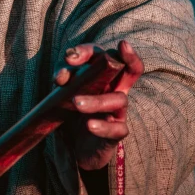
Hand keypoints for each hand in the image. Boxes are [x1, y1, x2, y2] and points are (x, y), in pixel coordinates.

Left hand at [54, 40, 143, 170]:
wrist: (74, 148)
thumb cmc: (71, 113)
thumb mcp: (63, 92)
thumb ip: (63, 80)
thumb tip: (62, 77)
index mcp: (101, 77)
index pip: (101, 56)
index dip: (87, 52)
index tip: (69, 58)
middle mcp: (114, 90)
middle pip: (132, 69)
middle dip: (130, 56)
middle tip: (122, 45)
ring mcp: (117, 111)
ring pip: (119, 99)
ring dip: (97, 100)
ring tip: (76, 103)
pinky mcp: (116, 133)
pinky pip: (116, 129)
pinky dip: (103, 126)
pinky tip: (90, 125)